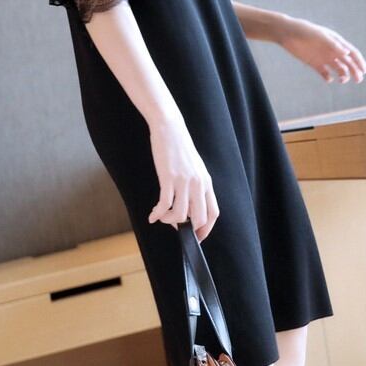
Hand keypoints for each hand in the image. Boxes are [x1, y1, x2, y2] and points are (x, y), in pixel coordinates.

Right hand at [147, 114, 219, 241]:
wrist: (170, 128)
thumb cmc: (179, 148)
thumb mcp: (194, 168)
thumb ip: (195, 187)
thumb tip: (187, 209)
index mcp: (206, 182)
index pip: (213, 213)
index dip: (205, 229)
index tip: (196, 237)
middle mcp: (198, 184)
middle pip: (198, 218)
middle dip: (186, 229)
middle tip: (175, 227)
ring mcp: (184, 181)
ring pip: (180, 215)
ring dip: (168, 221)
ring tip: (161, 217)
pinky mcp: (168, 178)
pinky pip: (164, 204)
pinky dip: (157, 214)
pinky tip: (152, 215)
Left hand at [278, 17, 365, 83]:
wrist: (287, 33)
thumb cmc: (305, 31)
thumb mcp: (319, 36)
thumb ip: (333, 45)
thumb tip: (347, 52)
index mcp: (336, 42)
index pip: (352, 53)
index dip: (360, 62)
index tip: (364, 71)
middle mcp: (332, 50)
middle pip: (348, 63)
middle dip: (354, 71)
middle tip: (358, 80)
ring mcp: (323, 57)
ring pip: (338, 69)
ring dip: (343, 75)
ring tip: (342, 80)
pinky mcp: (314, 63)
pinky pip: (324, 73)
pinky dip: (328, 78)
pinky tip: (328, 79)